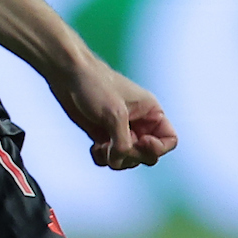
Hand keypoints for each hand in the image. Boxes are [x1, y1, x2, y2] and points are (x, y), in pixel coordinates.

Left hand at [50, 58, 177, 170]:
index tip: (141, 142)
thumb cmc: (95, 86)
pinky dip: (103, 158)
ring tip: (101, 147)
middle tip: (113, 146)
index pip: (169, 140)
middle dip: (132, 156)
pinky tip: (94, 147)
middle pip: (148, 155)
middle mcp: (140, 123)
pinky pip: (110, 158)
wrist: (67, 75)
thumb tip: (119, 162)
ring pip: (128, 160)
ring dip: (115, 159)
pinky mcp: (103, 136)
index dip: (158, 148)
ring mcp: (121, 131)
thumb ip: (123, 143)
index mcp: (151, 112)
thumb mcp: (114, 115)